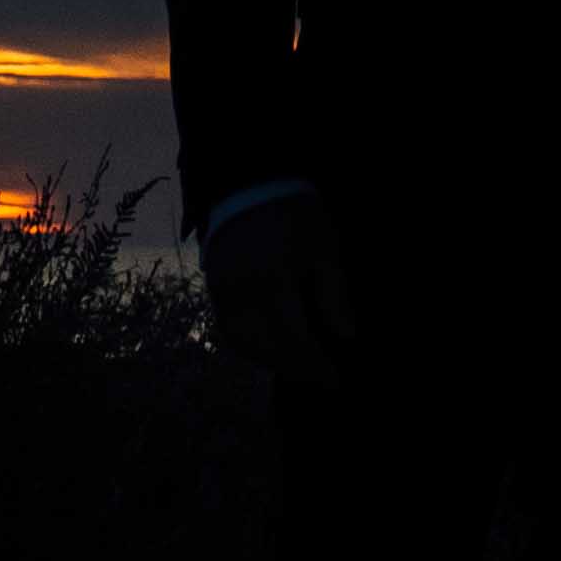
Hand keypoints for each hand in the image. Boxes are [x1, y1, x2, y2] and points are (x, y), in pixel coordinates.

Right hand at [200, 184, 354, 377]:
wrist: (249, 181)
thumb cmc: (294, 211)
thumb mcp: (324, 245)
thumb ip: (334, 292)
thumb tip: (347, 335)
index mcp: (273, 277)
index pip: (295, 337)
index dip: (316, 363)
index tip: (336, 378)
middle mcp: (242, 289)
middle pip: (268, 346)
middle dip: (296, 368)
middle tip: (321, 378)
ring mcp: (223, 289)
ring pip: (243, 342)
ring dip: (271, 361)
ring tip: (298, 367)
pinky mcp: (213, 286)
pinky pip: (228, 328)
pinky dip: (249, 346)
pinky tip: (271, 349)